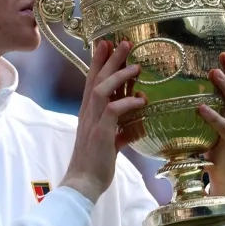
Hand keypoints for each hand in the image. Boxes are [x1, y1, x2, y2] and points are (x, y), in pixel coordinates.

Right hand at [61, 41, 145, 202]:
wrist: (83, 183)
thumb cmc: (96, 165)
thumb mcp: (111, 143)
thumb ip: (122, 132)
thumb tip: (137, 128)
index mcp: (89, 113)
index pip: (92, 81)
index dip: (99, 62)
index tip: (107, 44)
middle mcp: (88, 113)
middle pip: (96, 79)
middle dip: (110, 59)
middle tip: (124, 42)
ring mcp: (92, 122)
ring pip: (102, 89)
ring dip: (119, 76)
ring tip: (136, 66)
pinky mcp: (101, 134)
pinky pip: (113, 111)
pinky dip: (128, 103)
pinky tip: (141, 100)